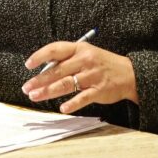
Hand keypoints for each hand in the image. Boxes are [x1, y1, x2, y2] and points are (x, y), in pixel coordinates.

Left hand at [21, 41, 137, 113]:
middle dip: (39, 80)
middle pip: (57, 70)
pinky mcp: (99, 90)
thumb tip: (44, 69)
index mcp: (79, 48)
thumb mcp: (86, 54)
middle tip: (26, 88)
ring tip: (35, 96)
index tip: (28, 64)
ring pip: (66, 84)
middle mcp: (84, 60)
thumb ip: (67, 60)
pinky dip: (72, 104)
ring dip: (48, 91)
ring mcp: (92, 75)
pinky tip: (62, 108)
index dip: (40, 56)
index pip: (55, 49)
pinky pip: (83, 98)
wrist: (130, 74)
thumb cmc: (102, 63)